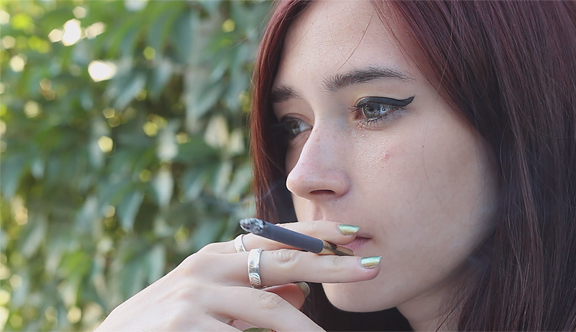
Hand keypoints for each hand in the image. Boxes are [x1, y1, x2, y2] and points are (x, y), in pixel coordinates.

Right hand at [94, 221, 379, 330]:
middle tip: (372, 267)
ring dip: (306, 328)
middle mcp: (208, 266)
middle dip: (330, 265)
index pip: (275, 239)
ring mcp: (195, 293)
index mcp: (217, 257)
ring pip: (269, 307)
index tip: (352, 235)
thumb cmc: (169, 324)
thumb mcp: (212, 303)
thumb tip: (302, 294)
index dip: (315, 236)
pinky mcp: (185, 323)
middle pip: (282, 261)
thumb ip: (253, 292)